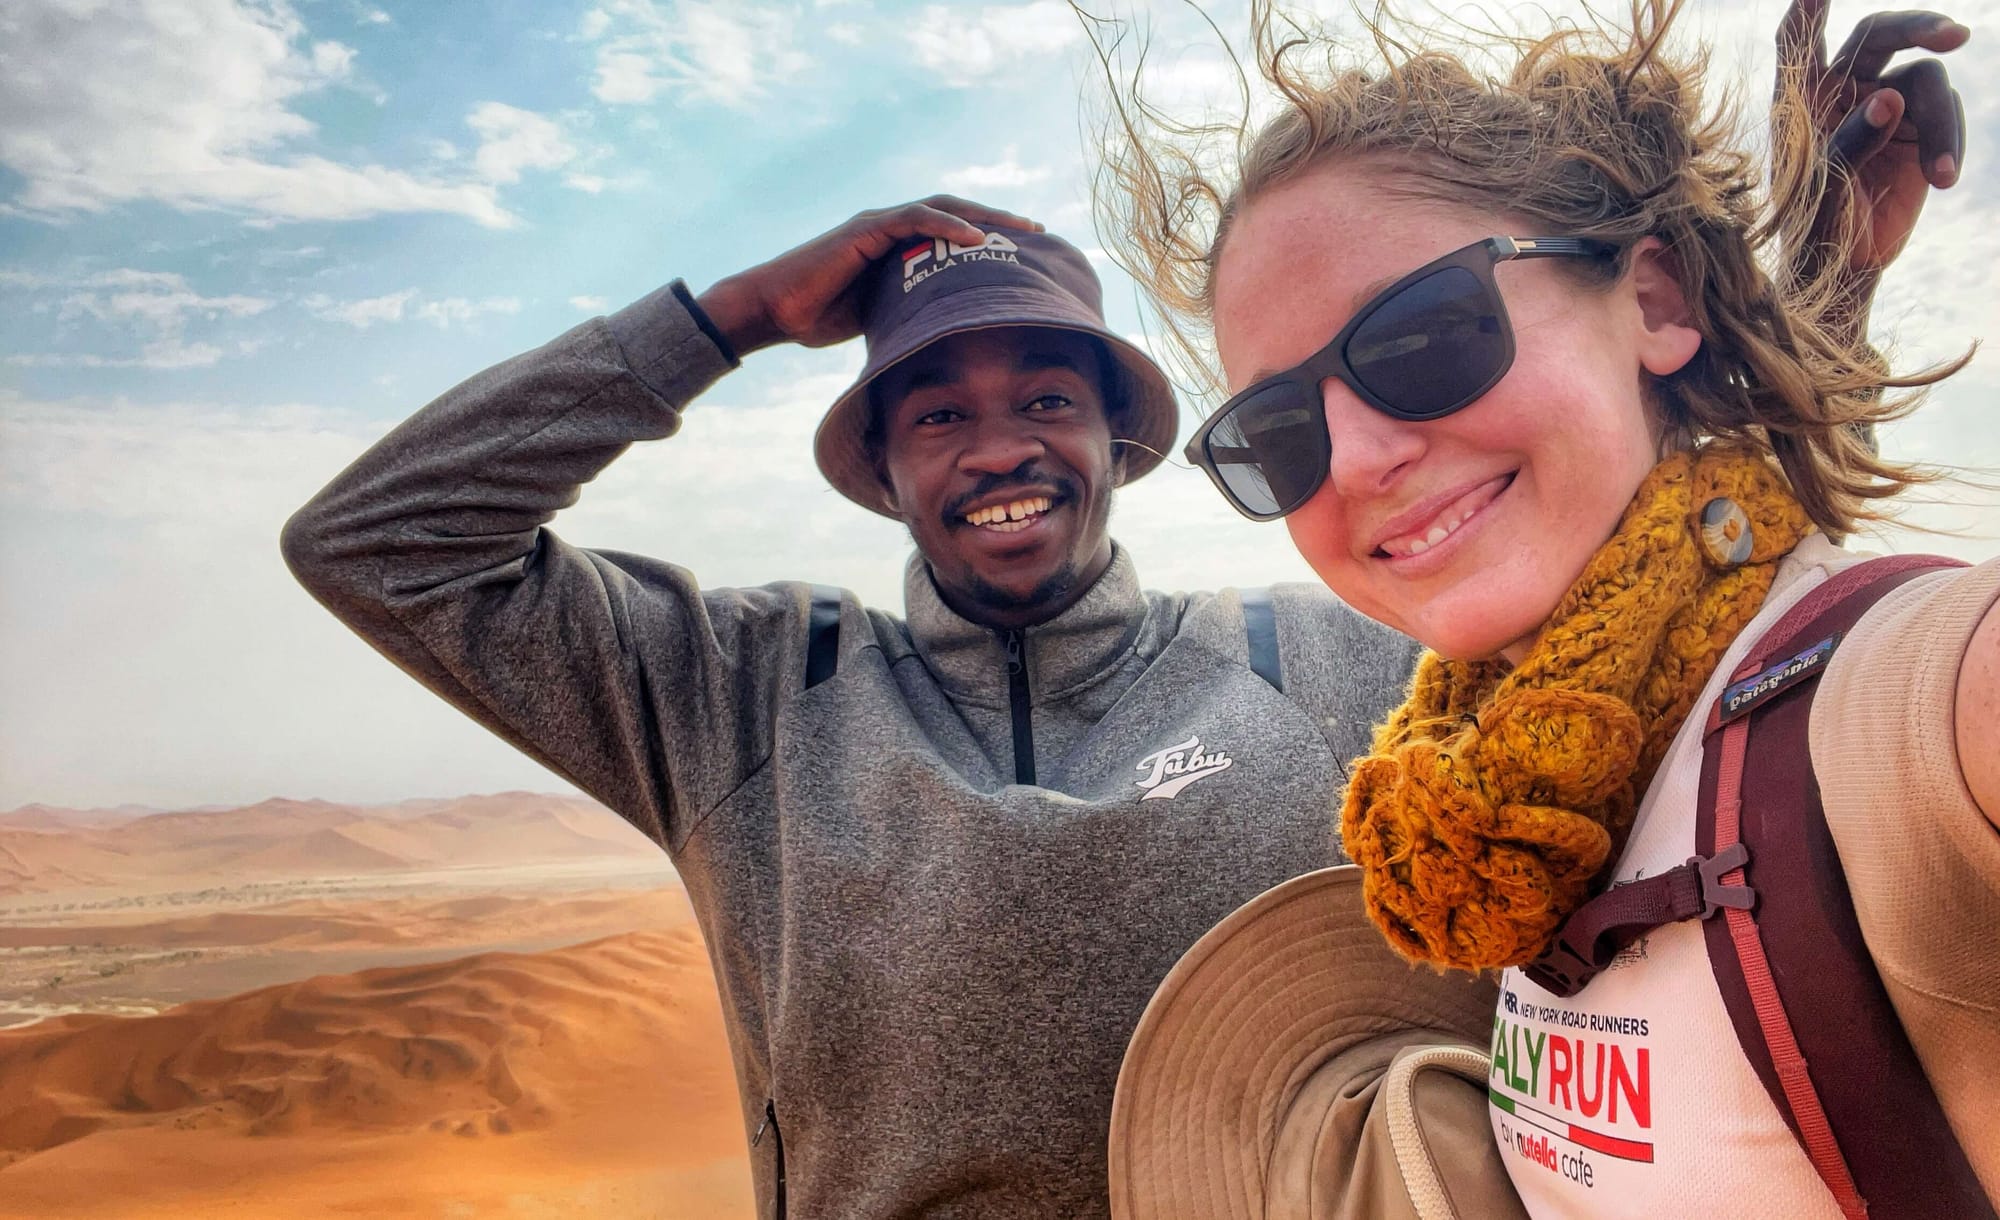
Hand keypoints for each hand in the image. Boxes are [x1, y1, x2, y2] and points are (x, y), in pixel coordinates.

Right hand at [696, 197, 1042, 354]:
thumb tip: (942, 344)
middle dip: (999, 220)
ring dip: (984, 216)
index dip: (989, 237)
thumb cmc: (818, 317)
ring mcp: (879, 224)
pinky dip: (946, 225)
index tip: (1024, 252)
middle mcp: (891, 227)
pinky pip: (914, 219)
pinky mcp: (866, 229)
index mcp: (896, 245)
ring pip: (943, 208)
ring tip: (1019, 228)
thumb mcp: (877, 319)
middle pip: (957, 213)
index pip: (952, 232)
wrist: (775, 310)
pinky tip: (974, 237)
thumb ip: (908, 316)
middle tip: (1038, 231)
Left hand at [1777, 1, 1969, 277]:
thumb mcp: (1822, 185)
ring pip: (1926, 78)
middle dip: (1919, 27)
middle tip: (1955, 35)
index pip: (1799, 40)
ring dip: (1940, 122)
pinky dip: (1950, 143)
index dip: (1809, 12)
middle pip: (1880, 34)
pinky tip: (1944, 178)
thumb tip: (1890, 97)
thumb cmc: (1812, 224)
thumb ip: (1851, 139)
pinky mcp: (1919, 127)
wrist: (1841, 263)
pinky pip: (1947, 115)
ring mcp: (1886, 103)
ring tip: (1939, 172)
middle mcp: (1843, 89)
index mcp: (1801, 96)